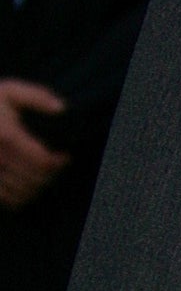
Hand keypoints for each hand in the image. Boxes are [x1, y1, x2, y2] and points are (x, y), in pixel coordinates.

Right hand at [0, 79, 67, 207]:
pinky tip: (25, 186)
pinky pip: (5, 199)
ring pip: (21, 193)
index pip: (41, 160)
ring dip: (37, 187)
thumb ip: (37, 97)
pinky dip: (20, 198)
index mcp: (7, 136)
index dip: (58, 162)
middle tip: (57, 166)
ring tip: (42, 176)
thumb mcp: (9, 91)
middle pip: (34, 178)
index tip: (64, 156)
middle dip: (51, 174)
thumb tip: (61, 108)